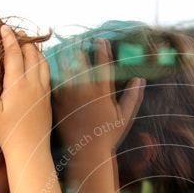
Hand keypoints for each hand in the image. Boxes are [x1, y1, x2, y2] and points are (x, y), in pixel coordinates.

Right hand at [0, 25, 51, 154]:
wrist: (31, 151)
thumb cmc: (7, 133)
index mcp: (18, 85)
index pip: (14, 53)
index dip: (9, 38)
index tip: (4, 27)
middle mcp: (34, 84)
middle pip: (31, 54)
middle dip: (23, 41)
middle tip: (15, 33)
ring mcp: (43, 91)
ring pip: (42, 62)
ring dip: (35, 50)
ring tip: (27, 44)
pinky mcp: (48, 99)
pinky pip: (47, 73)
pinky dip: (42, 62)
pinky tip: (37, 64)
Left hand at [53, 39, 143, 154]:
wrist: (86, 154)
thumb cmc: (108, 137)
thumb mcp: (125, 118)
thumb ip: (133, 97)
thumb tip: (140, 79)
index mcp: (102, 92)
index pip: (103, 63)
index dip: (102, 49)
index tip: (100, 40)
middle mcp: (84, 91)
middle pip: (80, 61)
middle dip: (79, 47)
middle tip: (78, 38)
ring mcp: (68, 96)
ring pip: (64, 68)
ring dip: (64, 55)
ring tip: (64, 47)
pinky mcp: (57, 103)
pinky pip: (53, 82)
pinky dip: (53, 73)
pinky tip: (52, 66)